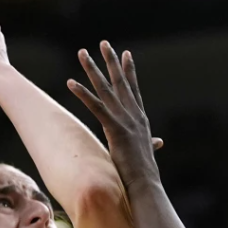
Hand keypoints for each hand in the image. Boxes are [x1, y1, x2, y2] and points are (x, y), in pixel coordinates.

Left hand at [67, 42, 161, 187]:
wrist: (146, 185)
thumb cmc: (145, 174)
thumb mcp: (147, 153)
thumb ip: (150, 144)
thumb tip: (158, 143)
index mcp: (141, 120)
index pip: (133, 90)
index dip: (129, 71)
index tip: (126, 54)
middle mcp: (134, 115)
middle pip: (120, 82)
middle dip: (111, 61)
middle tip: (103, 43)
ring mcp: (125, 120)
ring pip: (106, 89)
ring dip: (92, 69)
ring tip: (82, 53)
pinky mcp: (115, 129)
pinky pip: (95, 106)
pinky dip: (82, 93)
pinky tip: (70, 82)